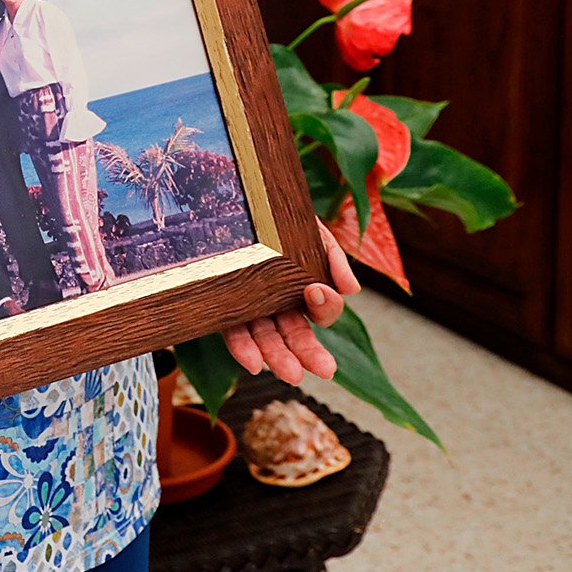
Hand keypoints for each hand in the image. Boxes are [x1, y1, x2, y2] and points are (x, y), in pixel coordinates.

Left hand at [222, 217, 359, 384]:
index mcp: (300, 284)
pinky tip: (252, 363)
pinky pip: (232, 330)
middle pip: (295, 333)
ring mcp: (248, 305)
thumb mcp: (307, 228)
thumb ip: (331, 254)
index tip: (318, 292)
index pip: (320, 308)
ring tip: (291, 375)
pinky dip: (243, 348)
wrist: (227, 197)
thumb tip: (352, 289)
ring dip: (279, 357)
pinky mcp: (220, 304)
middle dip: (310, 353)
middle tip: (325, 369)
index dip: (325, 307)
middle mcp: (276, 300)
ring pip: (266, 338)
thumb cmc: (272, 213)